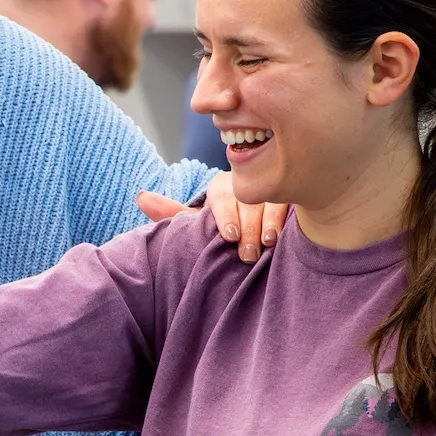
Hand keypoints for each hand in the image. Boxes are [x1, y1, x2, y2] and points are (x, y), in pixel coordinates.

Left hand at [137, 174, 286, 262]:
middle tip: (247, 254)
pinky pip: (293, 202)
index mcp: (223, 186)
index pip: (222, 195)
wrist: (258, 229)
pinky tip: (288, 233)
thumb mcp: (199, 223)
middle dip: (247, 226)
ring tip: (268, 243)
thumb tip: (140, 196)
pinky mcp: (295, 194)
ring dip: (269, 222)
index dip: (225, 215)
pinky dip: (289, 218)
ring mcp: (274, 185)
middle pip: (248, 198)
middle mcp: (249, 181)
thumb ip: (172, 214)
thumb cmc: (225, 227)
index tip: (229, 236)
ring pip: (271, 199)